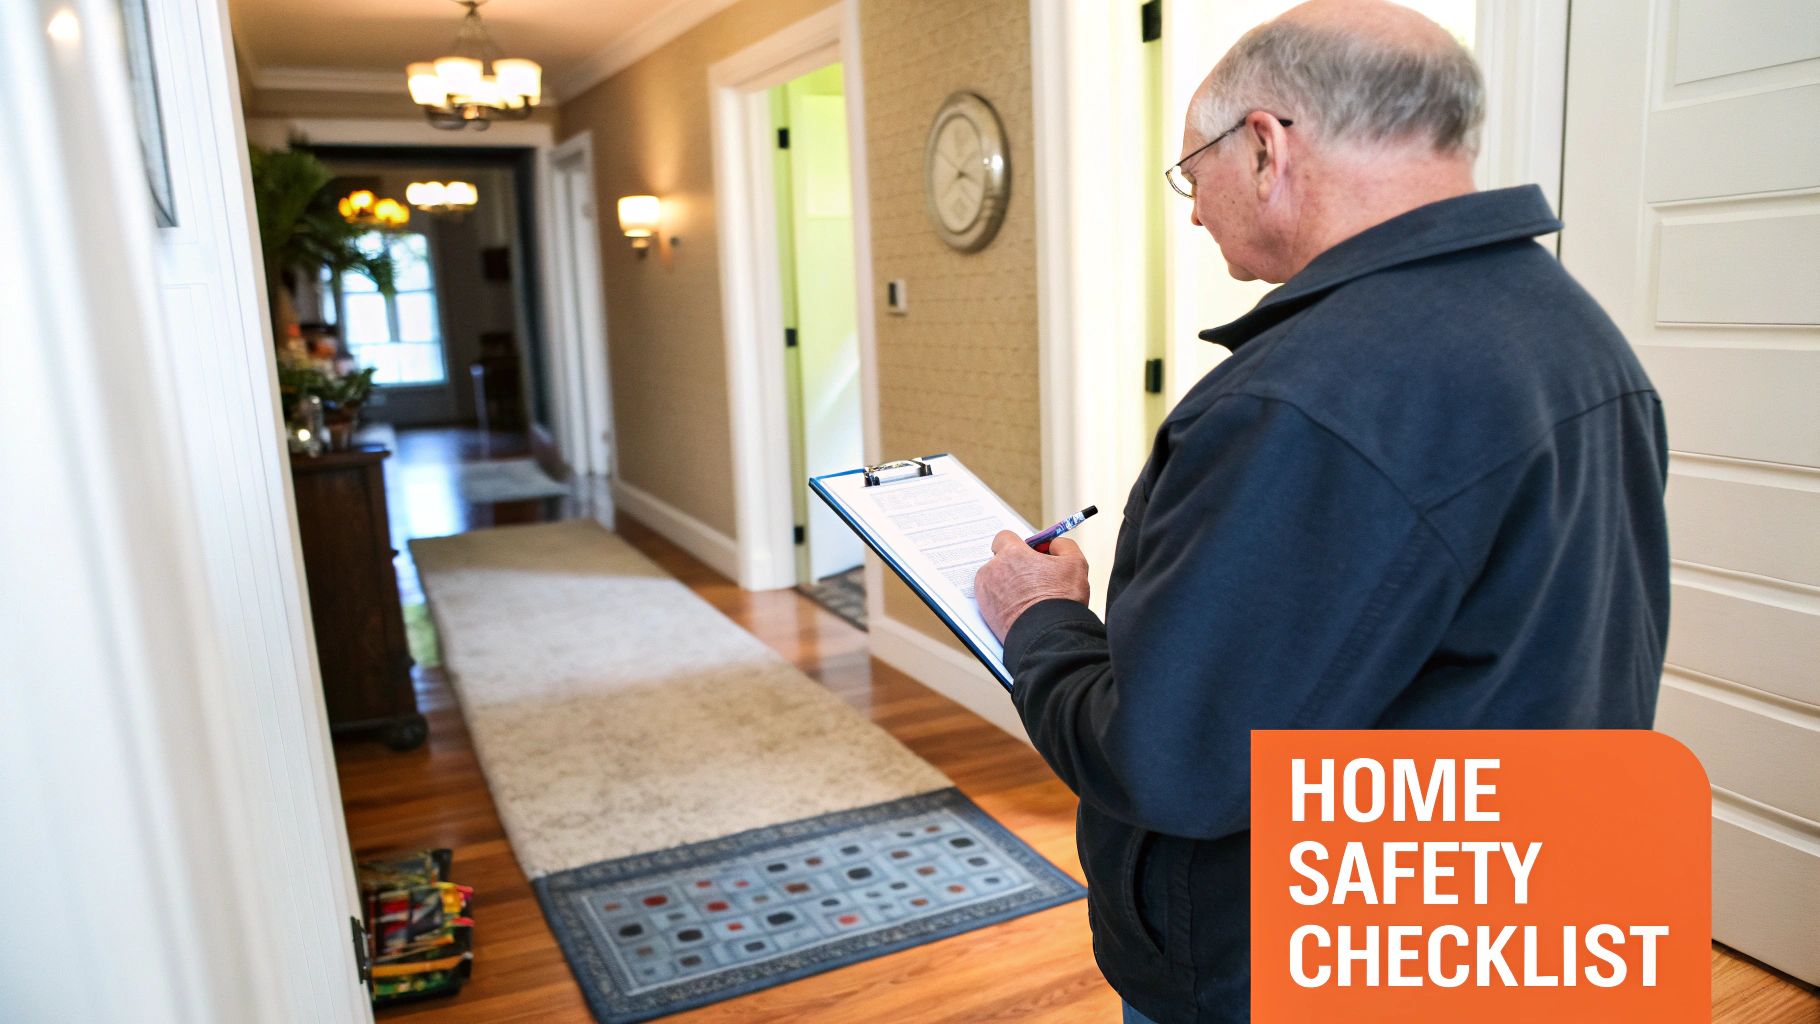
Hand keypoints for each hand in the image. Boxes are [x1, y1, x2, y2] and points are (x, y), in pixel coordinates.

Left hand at [974, 531, 1089, 640]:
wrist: (1048, 635)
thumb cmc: (1060, 602)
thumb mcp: (1076, 564)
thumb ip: (1063, 545)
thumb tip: (1054, 544)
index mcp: (1012, 554)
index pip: (1005, 537)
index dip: (1018, 545)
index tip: (1029, 554)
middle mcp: (993, 570)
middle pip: (999, 560)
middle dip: (1012, 566)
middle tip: (1032, 578)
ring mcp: (985, 592)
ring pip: (994, 580)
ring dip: (1006, 584)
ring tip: (1027, 597)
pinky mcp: (984, 611)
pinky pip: (991, 599)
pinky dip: (1001, 602)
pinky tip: (1019, 609)